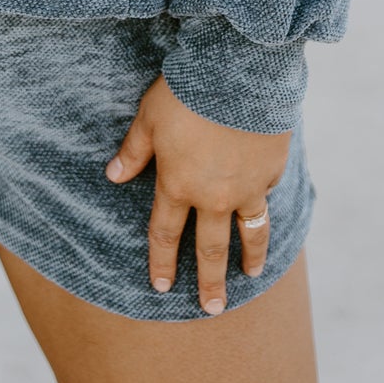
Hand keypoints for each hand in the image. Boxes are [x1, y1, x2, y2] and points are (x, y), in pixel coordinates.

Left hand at [105, 72, 289, 315]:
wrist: (238, 74)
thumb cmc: (185, 91)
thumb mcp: (149, 118)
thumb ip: (133, 152)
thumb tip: (112, 177)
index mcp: (177, 186)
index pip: (165, 235)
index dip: (161, 262)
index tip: (160, 286)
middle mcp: (213, 197)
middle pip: (210, 250)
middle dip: (209, 282)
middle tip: (212, 308)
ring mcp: (246, 188)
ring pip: (249, 233)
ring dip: (250, 257)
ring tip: (251, 275)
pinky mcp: (271, 172)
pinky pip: (265, 194)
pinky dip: (262, 204)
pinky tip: (262, 209)